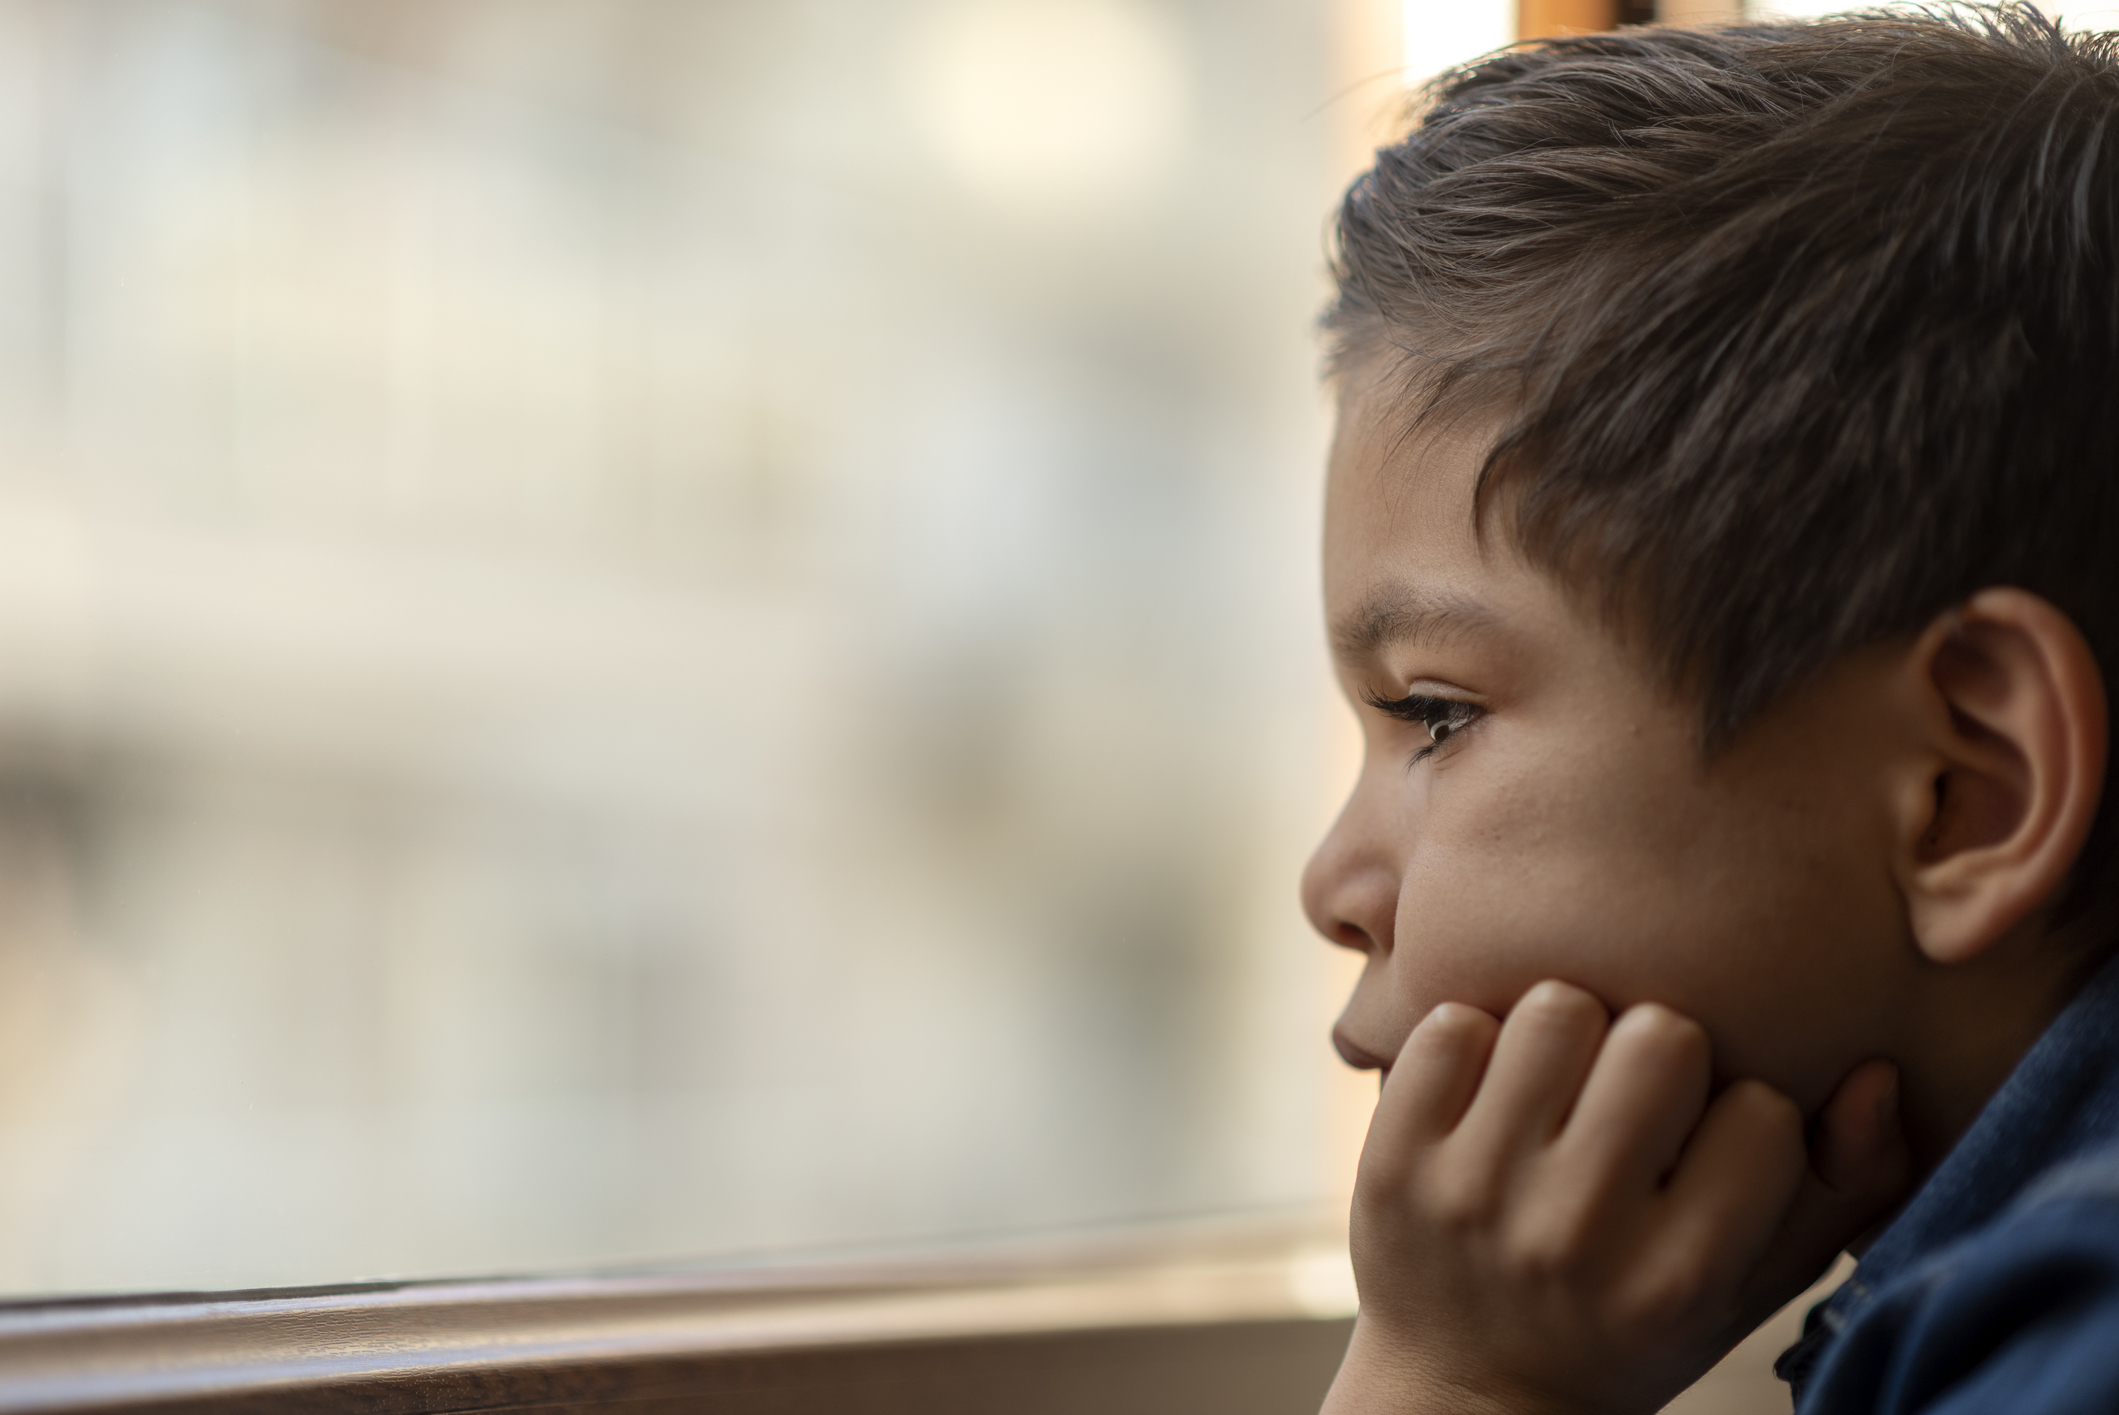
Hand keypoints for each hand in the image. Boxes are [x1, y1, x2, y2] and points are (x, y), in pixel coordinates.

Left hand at [1323, 981, 1909, 1414]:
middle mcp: (1573, 1237)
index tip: (1710, 1149)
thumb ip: (1840, 1191)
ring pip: (1557, 1007)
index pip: (1762, 1111)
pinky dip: (1473, 1039)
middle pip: (1662, 1035)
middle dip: (1659, 1053)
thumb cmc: (1628, 1326)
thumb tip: (1875, 1073)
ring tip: (1562, 1085)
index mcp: (1675, 1279)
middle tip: (1632, 1097)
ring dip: (1568, 1030)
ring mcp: (1472, 1195)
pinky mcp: (1392, 1161)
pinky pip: (1451, 1023)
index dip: (1745, 1112)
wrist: (1465, 1392)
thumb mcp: (1745, 1290)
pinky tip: (1488, 1091)